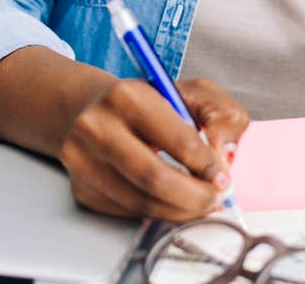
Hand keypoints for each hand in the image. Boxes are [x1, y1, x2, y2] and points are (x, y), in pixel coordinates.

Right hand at [59, 76, 249, 220]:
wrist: (91, 108)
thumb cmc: (148, 100)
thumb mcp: (191, 91)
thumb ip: (219, 115)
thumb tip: (222, 156)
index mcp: (128, 96)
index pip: (176, 139)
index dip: (206, 165)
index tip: (222, 178)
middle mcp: (98, 127)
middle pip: (154, 178)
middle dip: (193, 196)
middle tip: (214, 199)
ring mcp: (84, 160)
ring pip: (140, 202)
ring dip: (178, 210)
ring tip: (198, 203)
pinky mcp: (81, 188)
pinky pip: (126, 211)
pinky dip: (155, 212)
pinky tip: (171, 201)